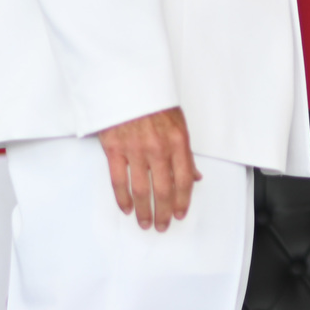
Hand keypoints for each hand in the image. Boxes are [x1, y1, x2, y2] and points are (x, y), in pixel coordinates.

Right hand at [97, 107, 201, 230]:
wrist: (126, 83)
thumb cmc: (154, 102)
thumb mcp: (179, 124)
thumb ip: (186, 153)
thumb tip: (195, 176)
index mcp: (177, 141)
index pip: (184, 179)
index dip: (183, 200)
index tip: (180, 213)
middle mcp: (158, 148)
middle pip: (163, 189)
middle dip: (164, 211)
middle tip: (163, 225)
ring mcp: (135, 150)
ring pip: (141, 189)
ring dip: (144, 210)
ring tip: (145, 223)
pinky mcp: (114, 149)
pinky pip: (119, 180)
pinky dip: (122, 198)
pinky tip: (126, 209)